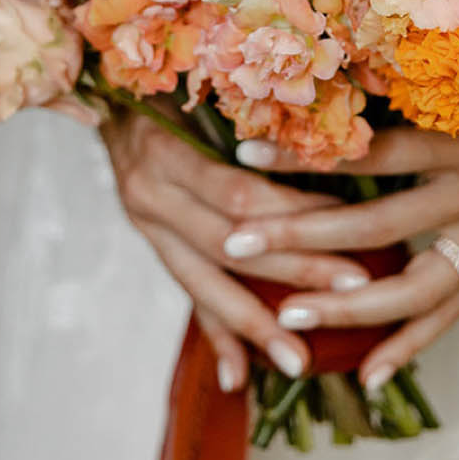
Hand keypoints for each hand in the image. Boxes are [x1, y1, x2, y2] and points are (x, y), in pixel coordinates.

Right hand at [101, 110, 374, 393]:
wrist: (103, 94)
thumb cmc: (166, 80)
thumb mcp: (197, 84)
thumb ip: (246, 112)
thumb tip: (325, 131)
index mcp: (164, 152)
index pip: (239, 194)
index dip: (293, 210)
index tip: (351, 222)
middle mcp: (150, 196)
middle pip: (231, 243)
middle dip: (295, 270)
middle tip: (355, 291)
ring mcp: (146, 227)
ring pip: (207, 282)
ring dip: (254, 325)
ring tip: (298, 362)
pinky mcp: (152, 245)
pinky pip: (187, 294)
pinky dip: (214, 335)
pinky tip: (238, 378)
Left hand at [224, 36, 458, 391]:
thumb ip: (397, 86)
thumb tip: (315, 83)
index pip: (367, 150)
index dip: (305, 152)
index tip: (243, 150)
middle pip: (374, 226)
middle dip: (299, 236)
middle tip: (237, 244)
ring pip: (409, 285)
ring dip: (345, 303)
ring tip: (286, 315)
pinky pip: (450, 312)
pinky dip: (411, 344)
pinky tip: (369, 375)